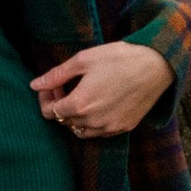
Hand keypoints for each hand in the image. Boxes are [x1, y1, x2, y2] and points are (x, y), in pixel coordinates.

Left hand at [29, 41, 173, 137]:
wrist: (156, 65)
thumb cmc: (119, 58)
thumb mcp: (83, 60)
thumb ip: (56, 75)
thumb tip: (34, 85)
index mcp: (80, 104)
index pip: (49, 112)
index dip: (46, 98)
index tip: (53, 85)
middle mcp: (93, 121)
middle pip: (63, 121)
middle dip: (60, 104)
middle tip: (67, 85)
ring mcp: (109, 128)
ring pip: (80, 130)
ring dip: (75, 116)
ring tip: (83, 95)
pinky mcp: (124, 128)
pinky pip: (99, 132)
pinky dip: (93, 122)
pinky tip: (99, 103)